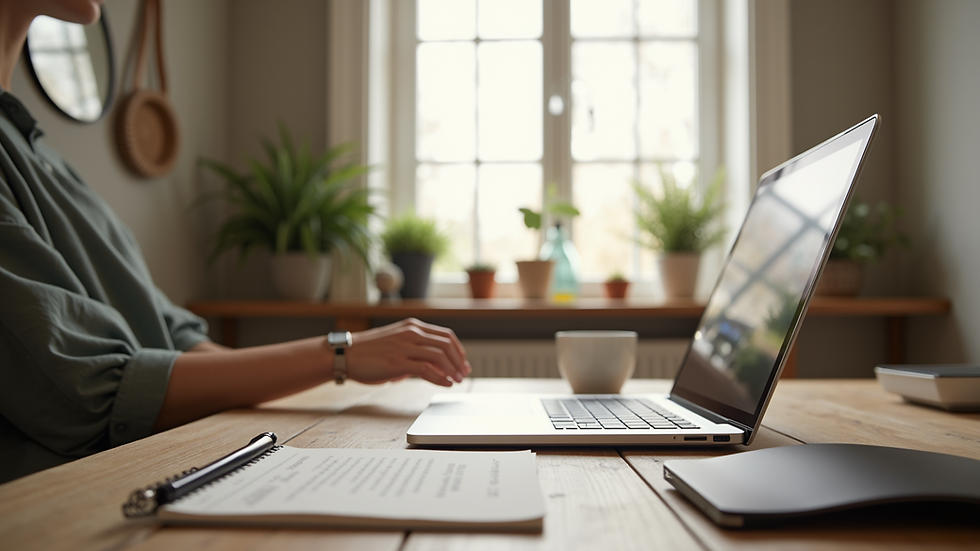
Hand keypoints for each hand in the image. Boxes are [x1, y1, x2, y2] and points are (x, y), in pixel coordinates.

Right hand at [346, 318, 471, 386]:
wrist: (345, 354)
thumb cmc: (369, 352)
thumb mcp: (396, 344)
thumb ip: (414, 352)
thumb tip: (432, 368)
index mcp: (412, 327)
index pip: (446, 336)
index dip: (459, 351)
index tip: (463, 363)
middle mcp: (411, 333)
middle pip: (447, 345)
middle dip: (459, 361)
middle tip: (464, 374)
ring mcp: (405, 346)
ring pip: (440, 356)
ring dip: (452, 370)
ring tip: (456, 381)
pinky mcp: (398, 361)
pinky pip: (427, 369)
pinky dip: (440, 378)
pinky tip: (446, 384)